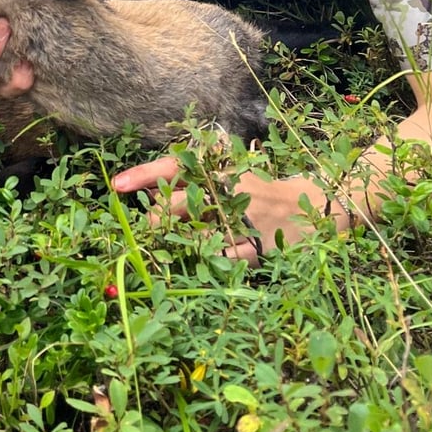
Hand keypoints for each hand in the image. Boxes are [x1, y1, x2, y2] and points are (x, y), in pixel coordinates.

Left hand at [112, 156, 353, 264]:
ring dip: (175, 246)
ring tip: (166, 251)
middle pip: (176, 206)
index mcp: (221, 169)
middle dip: (154, 221)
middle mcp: (229, 192)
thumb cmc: (263, 189)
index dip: (143, 174)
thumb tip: (153, 198)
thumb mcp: (232, 175)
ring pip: (193, 237)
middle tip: (147, 231)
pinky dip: (206, 262)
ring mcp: (243, 222)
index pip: (174, 166)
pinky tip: (199, 264)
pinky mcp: (258, 249)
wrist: (317, 205)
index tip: (115, 185)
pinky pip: (221, 260)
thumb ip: (197, 183)